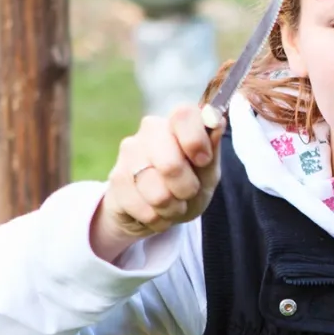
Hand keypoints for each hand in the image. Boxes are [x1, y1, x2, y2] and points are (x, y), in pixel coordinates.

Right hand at [90, 104, 222, 260]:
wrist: (153, 210)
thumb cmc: (185, 186)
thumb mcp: (207, 173)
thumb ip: (212, 150)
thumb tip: (217, 120)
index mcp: (176, 123)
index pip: (184, 115)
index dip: (196, 141)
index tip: (203, 160)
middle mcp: (150, 131)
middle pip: (171, 165)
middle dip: (186, 189)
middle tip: (187, 192)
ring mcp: (129, 152)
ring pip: (158, 194)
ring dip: (172, 208)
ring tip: (170, 204)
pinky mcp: (116, 177)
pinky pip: (144, 210)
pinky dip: (156, 218)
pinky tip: (153, 210)